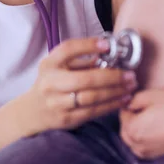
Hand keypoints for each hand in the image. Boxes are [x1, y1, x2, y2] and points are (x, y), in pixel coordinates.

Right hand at [20, 38, 137, 135]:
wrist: (32, 111)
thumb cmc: (53, 83)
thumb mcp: (59, 67)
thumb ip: (81, 61)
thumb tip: (111, 54)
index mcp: (49, 65)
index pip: (68, 50)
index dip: (88, 45)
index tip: (108, 45)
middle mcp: (50, 83)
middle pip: (84, 79)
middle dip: (111, 76)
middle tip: (130, 74)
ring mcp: (57, 103)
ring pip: (91, 97)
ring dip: (115, 92)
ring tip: (130, 87)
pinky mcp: (66, 119)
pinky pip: (93, 111)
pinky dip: (111, 105)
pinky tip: (123, 99)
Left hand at [119, 89, 163, 159]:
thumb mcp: (153, 95)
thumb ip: (135, 99)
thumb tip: (130, 104)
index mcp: (132, 129)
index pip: (122, 114)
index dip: (129, 104)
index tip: (138, 99)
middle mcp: (138, 145)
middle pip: (126, 130)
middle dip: (132, 119)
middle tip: (145, 107)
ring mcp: (150, 152)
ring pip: (135, 140)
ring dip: (138, 129)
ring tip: (153, 117)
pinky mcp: (160, 154)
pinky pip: (146, 146)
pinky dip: (147, 138)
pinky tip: (159, 127)